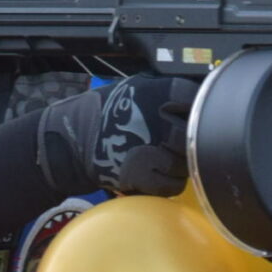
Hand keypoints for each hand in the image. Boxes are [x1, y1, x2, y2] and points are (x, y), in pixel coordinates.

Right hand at [35, 76, 195, 196]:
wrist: (75, 139)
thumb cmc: (108, 112)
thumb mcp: (138, 87)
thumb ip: (168, 92)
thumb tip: (196, 99)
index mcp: (161, 92)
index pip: (195, 100)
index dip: (193, 111)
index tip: (184, 117)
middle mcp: (161, 118)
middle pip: (194, 135)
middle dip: (186, 142)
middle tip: (174, 144)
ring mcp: (155, 149)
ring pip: (186, 163)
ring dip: (179, 165)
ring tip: (162, 159)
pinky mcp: (145, 176)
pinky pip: (173, 184)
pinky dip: (168, 183)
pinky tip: (156, 174)